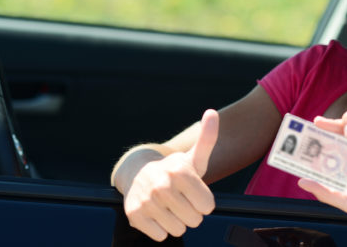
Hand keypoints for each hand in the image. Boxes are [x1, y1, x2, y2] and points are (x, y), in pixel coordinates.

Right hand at [122, 109, 218, 240]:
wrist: (138, 173)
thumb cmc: (175, 170)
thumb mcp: (194, 157)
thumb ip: (207, 138)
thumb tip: (212, 112)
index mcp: (181, 171)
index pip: (208, 206)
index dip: (204, 203)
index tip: (195, 193)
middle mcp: (162, 185)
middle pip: (195, 220)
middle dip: (191, 213)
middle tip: (181, 200)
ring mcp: (147, 200)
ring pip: (178, 230)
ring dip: (176, 222)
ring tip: (169, 206)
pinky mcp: (134, 215)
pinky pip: (161, 235)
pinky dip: (161, 229)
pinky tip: (157, 213)